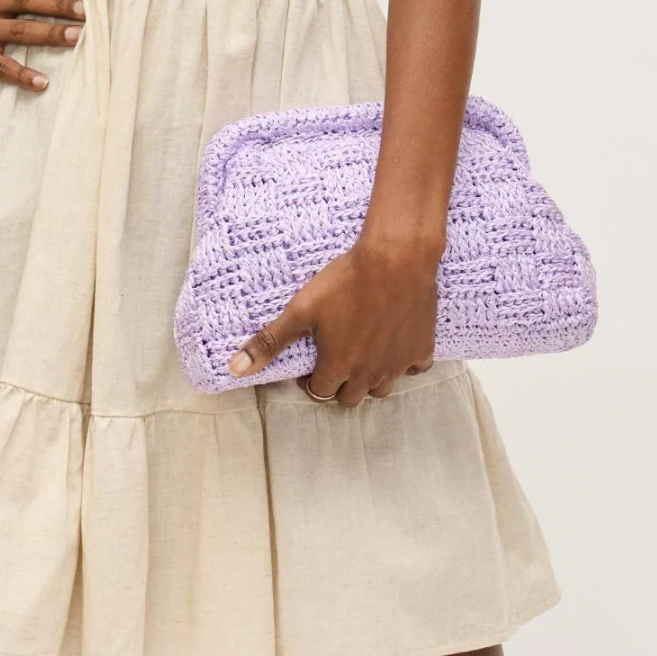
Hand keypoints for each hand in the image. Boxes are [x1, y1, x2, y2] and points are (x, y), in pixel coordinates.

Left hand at [226, 234, 439, 405]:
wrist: (396, 258)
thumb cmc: (345, 281)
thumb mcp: (301, 309)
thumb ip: (269, 341)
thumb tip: (234, 369)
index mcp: (338, 367)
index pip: (319, 393)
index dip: (309, 382)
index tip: (308, 366)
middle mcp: (369, 374)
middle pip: (350, 397)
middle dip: (337, 385)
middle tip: (333, 359)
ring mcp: (398, 364)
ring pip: (382, 389)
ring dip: (368, 379)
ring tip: (360, 354)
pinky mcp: (422, 348)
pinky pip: (415, 369)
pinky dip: (404, 363)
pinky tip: (394, 344)